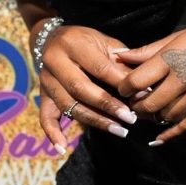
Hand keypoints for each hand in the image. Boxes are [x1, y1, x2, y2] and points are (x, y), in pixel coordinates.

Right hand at [36, 24, 139, 153]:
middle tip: (130, 119)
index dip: (121, 83)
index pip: (99, 67)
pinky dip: (52, 133)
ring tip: (118, 130)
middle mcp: (55, 61)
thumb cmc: (87, 40)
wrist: (54, 37)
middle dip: (107, 106)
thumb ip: (121, 62)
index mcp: (73, 44)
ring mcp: (46, 80)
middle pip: (80, 88)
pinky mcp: (42, 94)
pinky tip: (63, 147)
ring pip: (68, 105)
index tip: (142, 95)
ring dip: (94, 120)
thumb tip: (143, 87)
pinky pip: (44, 117)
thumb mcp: (105, 42)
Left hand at [114, 22, 185, 143]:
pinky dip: (169, 135)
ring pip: (166, 117)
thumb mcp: (175, 37)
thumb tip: (119, 55)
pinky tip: (158, 139)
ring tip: (147, 112)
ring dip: (152, 118)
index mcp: (171, 58)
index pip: (138, 81)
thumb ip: (146, 50)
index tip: (123, 88)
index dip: (124, 88)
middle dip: (136, 107)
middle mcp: (183, 78)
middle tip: (133, 103)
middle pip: (150, 104)